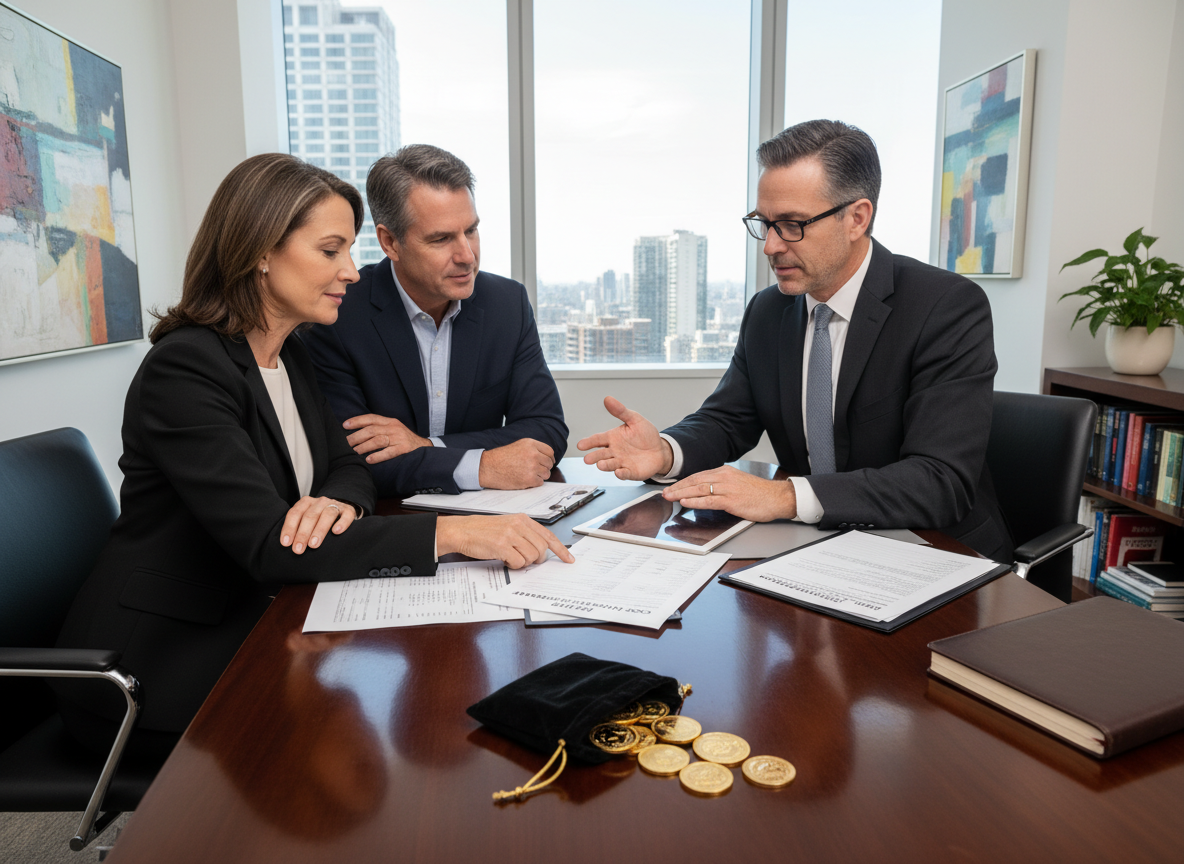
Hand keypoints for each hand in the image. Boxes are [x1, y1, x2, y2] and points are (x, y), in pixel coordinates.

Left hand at [281, 496, 357, 553]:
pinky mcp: (349, 510)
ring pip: (327, 514)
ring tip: (314, 545)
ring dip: (319, 530)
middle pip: (310, 515)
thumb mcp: (307, 520)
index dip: (289, 528)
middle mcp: (320, 502)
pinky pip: (346, 515)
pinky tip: (336, 532)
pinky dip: (341, 523)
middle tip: (298, 549)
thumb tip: (288, 545)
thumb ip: (298, 527)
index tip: (286, 543)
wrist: (341, 510)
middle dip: (303, 533)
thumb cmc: (319, 519)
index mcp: (306, 503)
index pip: (295, 513)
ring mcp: (335, 505)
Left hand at [344, 414, 431, 463]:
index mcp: (390, 421)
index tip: (345, 425)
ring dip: (364, 446)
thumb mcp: (393, 430)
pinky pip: (389, 452)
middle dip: (356, 436)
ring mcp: (399, 438)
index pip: (371, 418)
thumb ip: (379, 429)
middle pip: (371, 430)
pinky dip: (378, 456)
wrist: (424, 447)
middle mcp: (394, 428)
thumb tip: (357, 434)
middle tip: (345, 444)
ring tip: (354, 452)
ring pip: (378, 440)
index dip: (357, 421)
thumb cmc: (403, 440)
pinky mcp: (404, 449)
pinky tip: (369, 459)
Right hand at [436, 514, 575, 568]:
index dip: (560, 549)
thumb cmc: (483, 530)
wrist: (463, 530)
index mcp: (523, 519)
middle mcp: (519, 525)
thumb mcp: (508, 526)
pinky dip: (513, 565)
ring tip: (511, 558)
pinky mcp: (502, 546)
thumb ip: (525, 534)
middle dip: (537, 559)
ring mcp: (510, 535)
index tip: (568, 558)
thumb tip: (540, 550)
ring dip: (523, 563)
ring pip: (531, 556)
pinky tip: (504, 560)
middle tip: (526, 560)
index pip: (548, 535)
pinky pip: (518, 562)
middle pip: (542, 548)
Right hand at [479, 438, 554, 488]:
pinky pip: (540, 482)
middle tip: (536, 470)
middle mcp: (533, 454)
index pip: (550, 451)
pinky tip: (525, 480)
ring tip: (529, 475)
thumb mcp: (518, 446)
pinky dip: (534, 483)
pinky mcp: (529, 479)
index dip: (549, 458)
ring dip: (540, 476)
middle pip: (549, 463)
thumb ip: (533, 449)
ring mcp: (532, 467)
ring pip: (546, 474)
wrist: (488, 468)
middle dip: (544, 468)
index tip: (548, 462)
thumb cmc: (500, 458)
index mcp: (530, 444)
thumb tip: (546, 457)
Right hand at [576, 396, 673, 479]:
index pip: (597, 439)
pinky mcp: (631, 472)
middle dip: (594, 457)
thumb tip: (608, 399)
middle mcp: (614, 451)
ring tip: (601, 465)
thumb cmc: (645, 434)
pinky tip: (619, 472)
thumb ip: (621, 411)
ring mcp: (622, 462)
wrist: (660, 449)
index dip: (589, 442)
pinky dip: (621, 474)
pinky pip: (625, 473)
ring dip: (605, 465)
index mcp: (612, 438)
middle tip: (587, 459)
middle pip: (601, 454)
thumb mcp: (634, 419)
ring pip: (610, 464)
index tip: (580, 445)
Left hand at [663, 465, 796, 521]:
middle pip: (695, 481)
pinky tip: (685, 503)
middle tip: (665, 493)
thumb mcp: (737, 484)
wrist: (778, 497)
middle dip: (678, 487)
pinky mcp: (732, 500)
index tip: (672, 487)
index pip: (698, 475)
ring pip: (699, 489)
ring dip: (682, 494)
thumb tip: (705, 492)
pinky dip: (695, 501)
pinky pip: (709, 500)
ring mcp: (728, 488)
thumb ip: (722, 486)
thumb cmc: (760, 494)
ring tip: (669, 498)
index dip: (683, 482)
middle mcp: (724, 477)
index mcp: (725, 472)